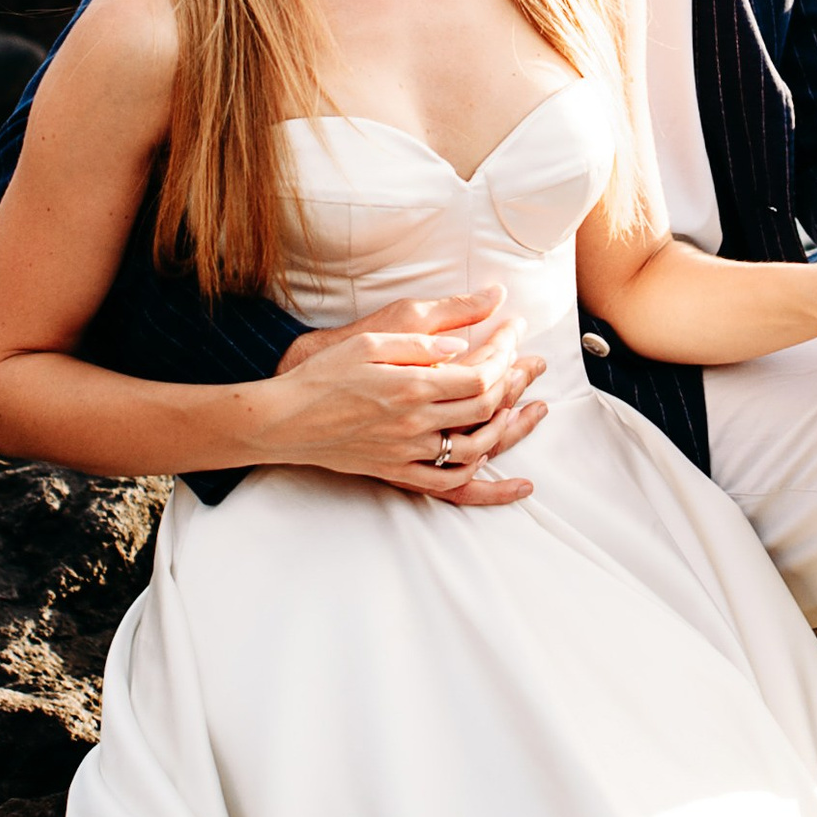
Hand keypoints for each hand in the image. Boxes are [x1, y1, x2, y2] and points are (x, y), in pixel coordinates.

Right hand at [262, 286, 546, 502]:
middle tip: (532, 364)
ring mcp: (407, 452)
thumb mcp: (370, 342)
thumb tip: (462, 343)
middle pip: (485, 409)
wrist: (284, 420)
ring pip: (475, 448)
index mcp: (412, 386)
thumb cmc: (322, 375)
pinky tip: (492, 464)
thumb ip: (420, 342)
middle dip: (517, 384)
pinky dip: (476, 475)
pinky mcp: (395, 470)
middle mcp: (415, 423)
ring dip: (507, 430)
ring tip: (528, 410)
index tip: (515, 334)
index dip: (506, 354)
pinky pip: (446, 482)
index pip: (480, 375)